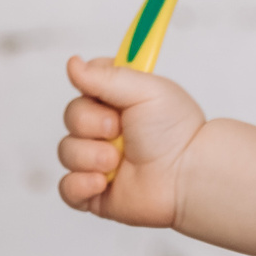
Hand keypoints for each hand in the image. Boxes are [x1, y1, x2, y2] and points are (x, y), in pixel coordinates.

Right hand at [57, 55, 205, 227]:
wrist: (188, 175)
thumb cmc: (176, 131)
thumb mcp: (145, 89)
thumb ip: (105, 76)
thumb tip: (72, 63)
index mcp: (117, 100)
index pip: (83, 85)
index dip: (88, 89)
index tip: (106, 95)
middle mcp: (104, 129)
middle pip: (70, 117)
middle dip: (91, 124)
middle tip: (118, 130)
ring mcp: (97, 161)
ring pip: (66, 152)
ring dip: (90, 156)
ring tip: (116, 162)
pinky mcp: (95, 192)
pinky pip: (67, 188)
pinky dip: (79, 185)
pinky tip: (102, 182)